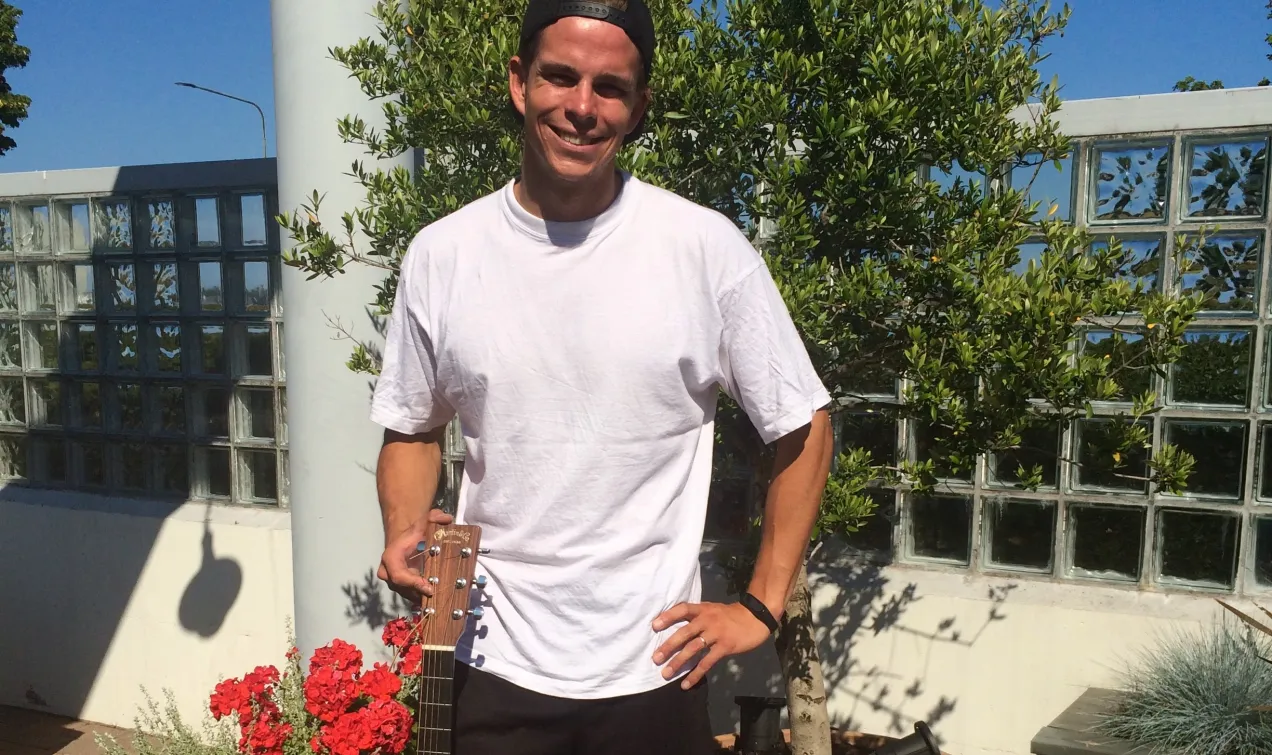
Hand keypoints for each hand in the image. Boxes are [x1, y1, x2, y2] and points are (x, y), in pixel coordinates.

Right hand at [377, 508, 453, 603]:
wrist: (405, 541)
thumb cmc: (414, 534)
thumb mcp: (423, 523)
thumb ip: (434, 517)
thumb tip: (446, 518)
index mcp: (391, 557)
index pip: (398, 575)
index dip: (412, 583)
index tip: (429, 587)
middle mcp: (387, 572)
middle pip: (401, 588)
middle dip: (418, 593)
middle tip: (436, 595)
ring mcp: (392, 582)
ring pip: (406, 594)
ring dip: (421, 598)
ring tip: (438, 600)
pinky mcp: (400, 588)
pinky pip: (409, 596)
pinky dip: (421, 599)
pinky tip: (435, 601)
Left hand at [650, 601, 772, 689]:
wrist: (755, 618)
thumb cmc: (731, 615)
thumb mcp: (713, 609)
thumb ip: (697, 616)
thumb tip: (677, 627)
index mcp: (703, 609)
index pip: (682, 609)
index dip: (668, 616)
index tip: (654, 626)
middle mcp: (707, 620)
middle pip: (685, 633)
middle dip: (669, 646)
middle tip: (656, 658)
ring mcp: (716, 633)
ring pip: (693, 648)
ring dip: (678, 662)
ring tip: (666, 673)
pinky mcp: (725, 647)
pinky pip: (707, 662)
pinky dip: (695, 674)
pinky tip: (686, 684)